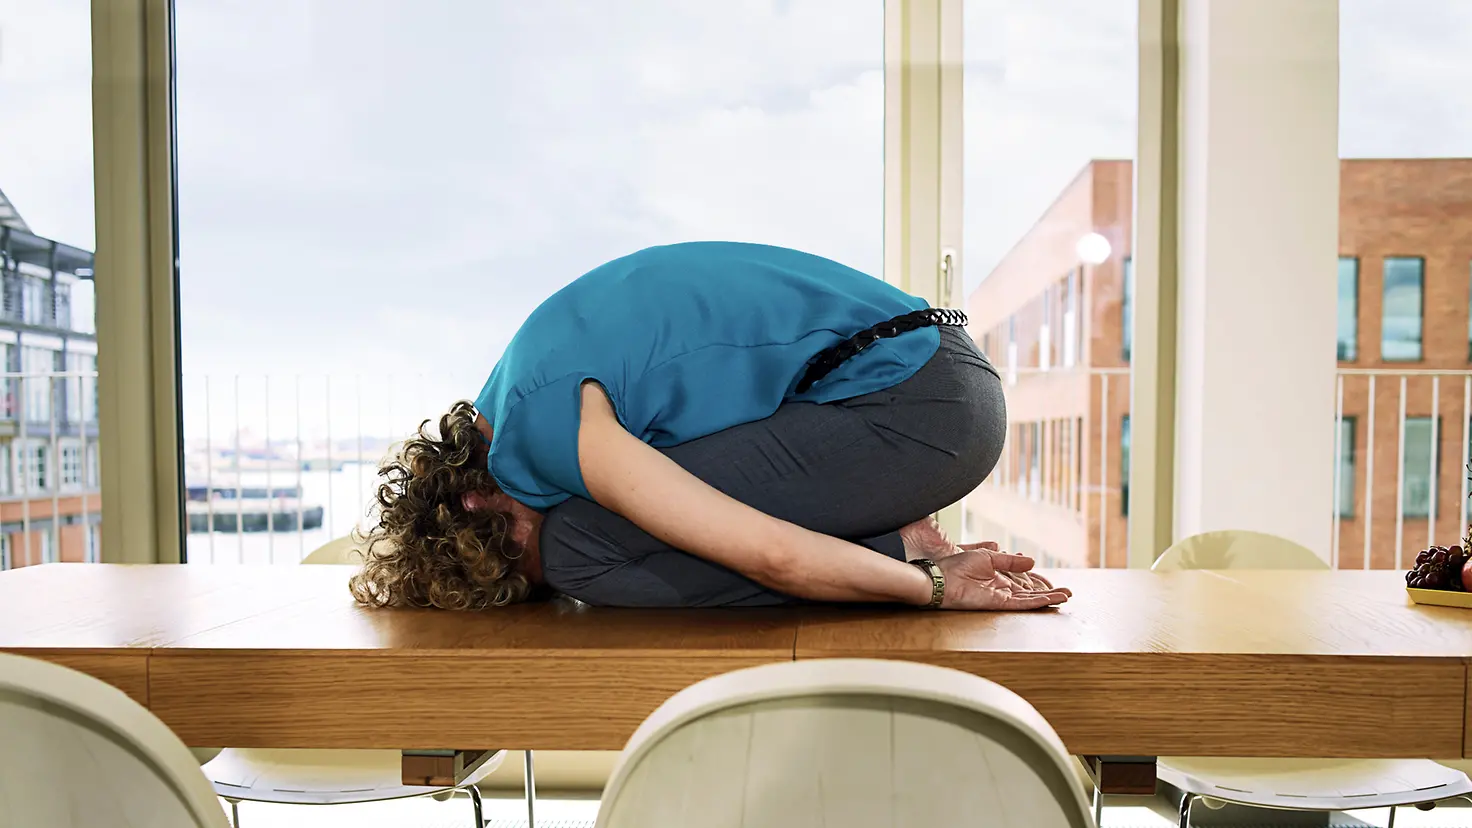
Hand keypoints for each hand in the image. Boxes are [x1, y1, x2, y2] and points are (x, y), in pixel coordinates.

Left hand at [934, 548, 1071, 610]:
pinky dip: (1036, 602)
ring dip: (1048, 599)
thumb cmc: (956, 565)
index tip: (1055, 582)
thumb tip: (1032, 561)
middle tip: (1068, 593)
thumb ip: (1010, 560)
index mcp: (998, 576)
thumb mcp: (987, 556)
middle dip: (1049, 593)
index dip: (1040, 581)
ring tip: (1066, 598)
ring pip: (1029, 600)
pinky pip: (1020, 604)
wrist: (940, 577)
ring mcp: (1000, 597)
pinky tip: (1049, 600)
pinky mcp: (997, 603)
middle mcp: (1001, 588)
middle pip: (1031, 592)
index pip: (1024, 580)